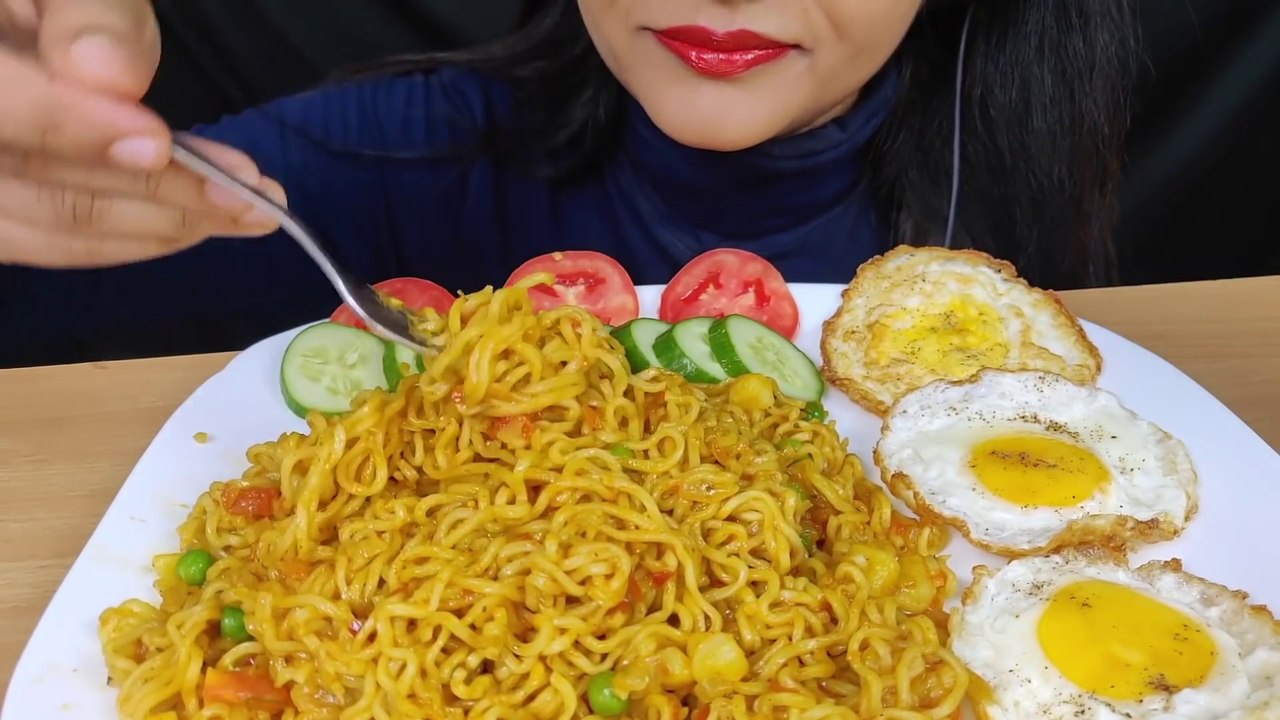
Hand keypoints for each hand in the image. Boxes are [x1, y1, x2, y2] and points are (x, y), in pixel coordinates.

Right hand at [0, 0, 283, 267]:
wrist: (37, 19)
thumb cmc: (58, 2)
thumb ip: (89, 13)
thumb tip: (108, 76)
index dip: (70, 129)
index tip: (158, 144)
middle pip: (34, 183)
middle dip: (156, 190)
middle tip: (254, 195)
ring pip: (52, 227)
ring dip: (162, 225)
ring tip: (251, 212)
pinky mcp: (6, 213)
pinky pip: (56, 242)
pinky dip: (134, 236)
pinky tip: (201, 221)